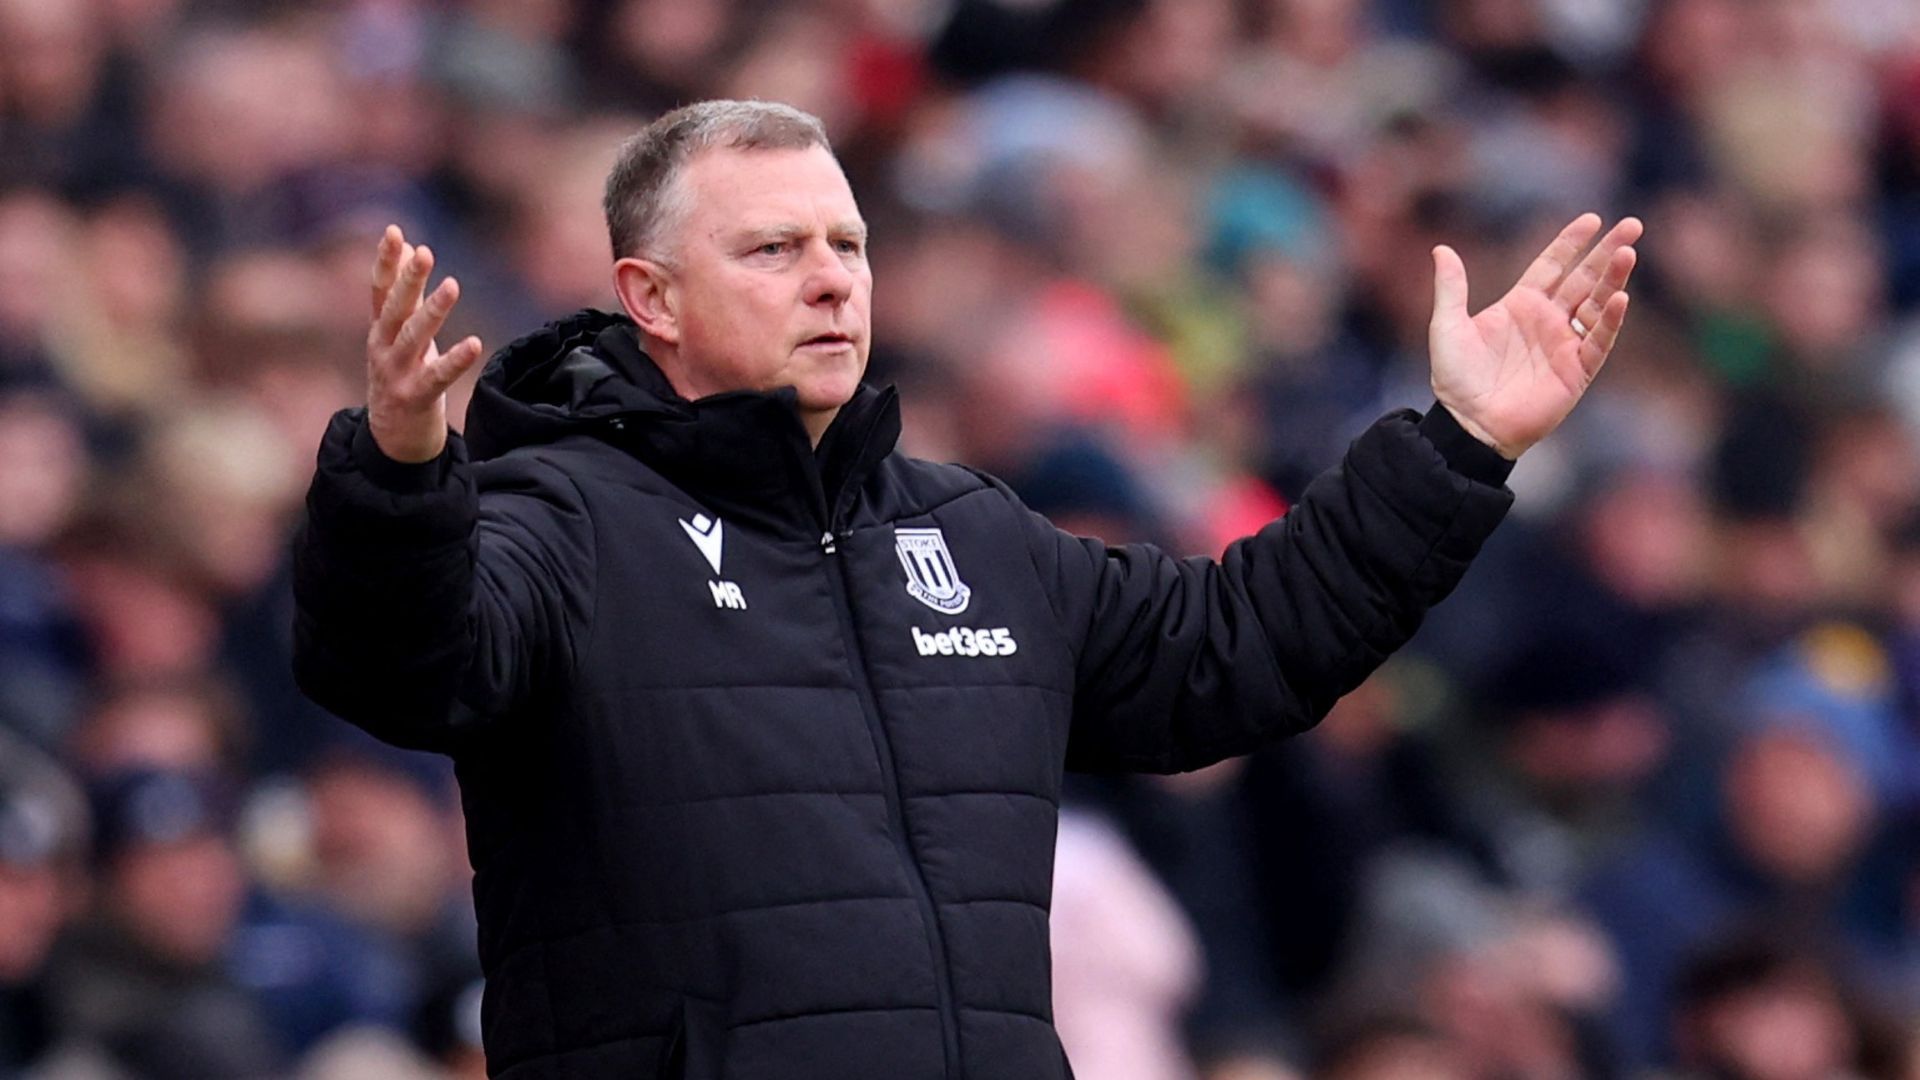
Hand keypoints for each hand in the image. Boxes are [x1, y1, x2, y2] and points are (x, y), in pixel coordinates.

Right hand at [366, 225, 485, 462]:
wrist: (392, 438)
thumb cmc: (400, 376)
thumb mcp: (398, 334)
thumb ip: (403, 295)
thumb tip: (407, 248)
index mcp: (380, 330)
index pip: (379, 290)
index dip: (385, 261)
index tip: (394, 231)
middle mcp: (382, 348)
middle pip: (395, 309)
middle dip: (408, 279)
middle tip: (424, 252)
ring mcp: (395, 374)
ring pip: (414, 338)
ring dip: (433, 311)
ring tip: (453, 284)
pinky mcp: (414, 397)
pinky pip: (437, 377)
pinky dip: (455, 361)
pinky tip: (474, 344)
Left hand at [1428, 213, 1638, 458]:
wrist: (1469, 424)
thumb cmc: (1455, 378)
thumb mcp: (1447, 327)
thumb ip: (1450, 288)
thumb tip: (1441, 249)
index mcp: (1520, 305)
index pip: (1552, 265)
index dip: (1571, 243)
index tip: (1592, 219)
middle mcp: (1547, 320)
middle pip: (1584, 279)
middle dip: (1607, 252)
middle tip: (1632, 224)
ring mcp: (1564, 344)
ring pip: (1597, 304)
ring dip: (1613, 279)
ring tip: (1628, 252)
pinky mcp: (1576, 371)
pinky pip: (1598, 342)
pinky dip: (1609, 321)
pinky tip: (1620, 298)